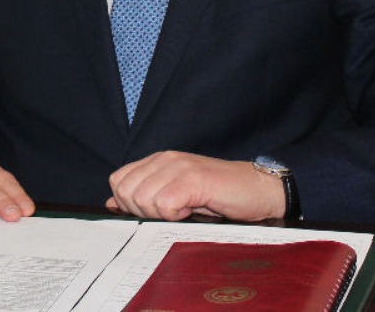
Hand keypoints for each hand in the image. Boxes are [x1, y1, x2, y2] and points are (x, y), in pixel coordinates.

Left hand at [106, 151, 285, 221]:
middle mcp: (166, 159)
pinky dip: (175, 215)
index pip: (118, 180)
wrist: (261, 191)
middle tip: (170, 214)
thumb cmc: (222, 197)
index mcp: (159, 161)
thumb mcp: (178, 197)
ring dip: (160, 215)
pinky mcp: (193, 179)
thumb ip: (146, 197)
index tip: (154, 212)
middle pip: (126, 191)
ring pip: (142, 199)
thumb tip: (113, 204)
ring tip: (184, 211)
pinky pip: (163, 204)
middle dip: (142, 212)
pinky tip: (192, 210)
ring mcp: (179, 167)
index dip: (129, 203)